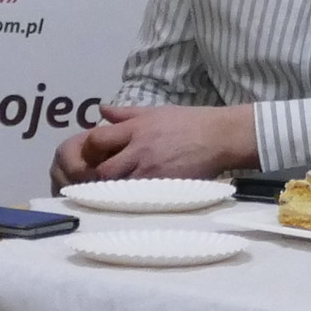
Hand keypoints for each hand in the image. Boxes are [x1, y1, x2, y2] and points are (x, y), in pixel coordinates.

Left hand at [58, 105, 259, 184]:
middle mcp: (140, 150)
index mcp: (136, 129)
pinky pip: (140, 198)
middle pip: (104, 170)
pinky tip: (135, 198)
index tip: (94, 156)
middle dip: (99, 176)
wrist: (219, 137)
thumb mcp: (156, 111)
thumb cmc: (189, 122)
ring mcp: (152, 171)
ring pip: (119, 188)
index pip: (97, 140)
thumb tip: (102, 110)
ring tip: (117, 191)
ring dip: (115, 190)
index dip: (90, 150)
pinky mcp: (164, 186)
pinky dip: (134, 199)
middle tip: (103, 179)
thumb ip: (126, 113)